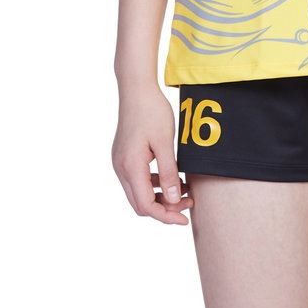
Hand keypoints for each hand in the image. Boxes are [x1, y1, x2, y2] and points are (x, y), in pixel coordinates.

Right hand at [112, 84, 193, 224]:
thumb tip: (174, 200)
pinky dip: (154, 184)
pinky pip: (137, 179)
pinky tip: (171, 177)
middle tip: (188, 205)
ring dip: (160, 196)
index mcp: (130, 166)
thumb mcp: (165, 142)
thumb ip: (169, 172)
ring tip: (185, 191)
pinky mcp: (124, 156)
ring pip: (138, 192)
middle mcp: (121, 168)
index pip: (146, 205)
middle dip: (165, 209)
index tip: (184, 218)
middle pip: (140, 203)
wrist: (136, 90)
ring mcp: (120, 162)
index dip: (166, 215)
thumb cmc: (152, 112)